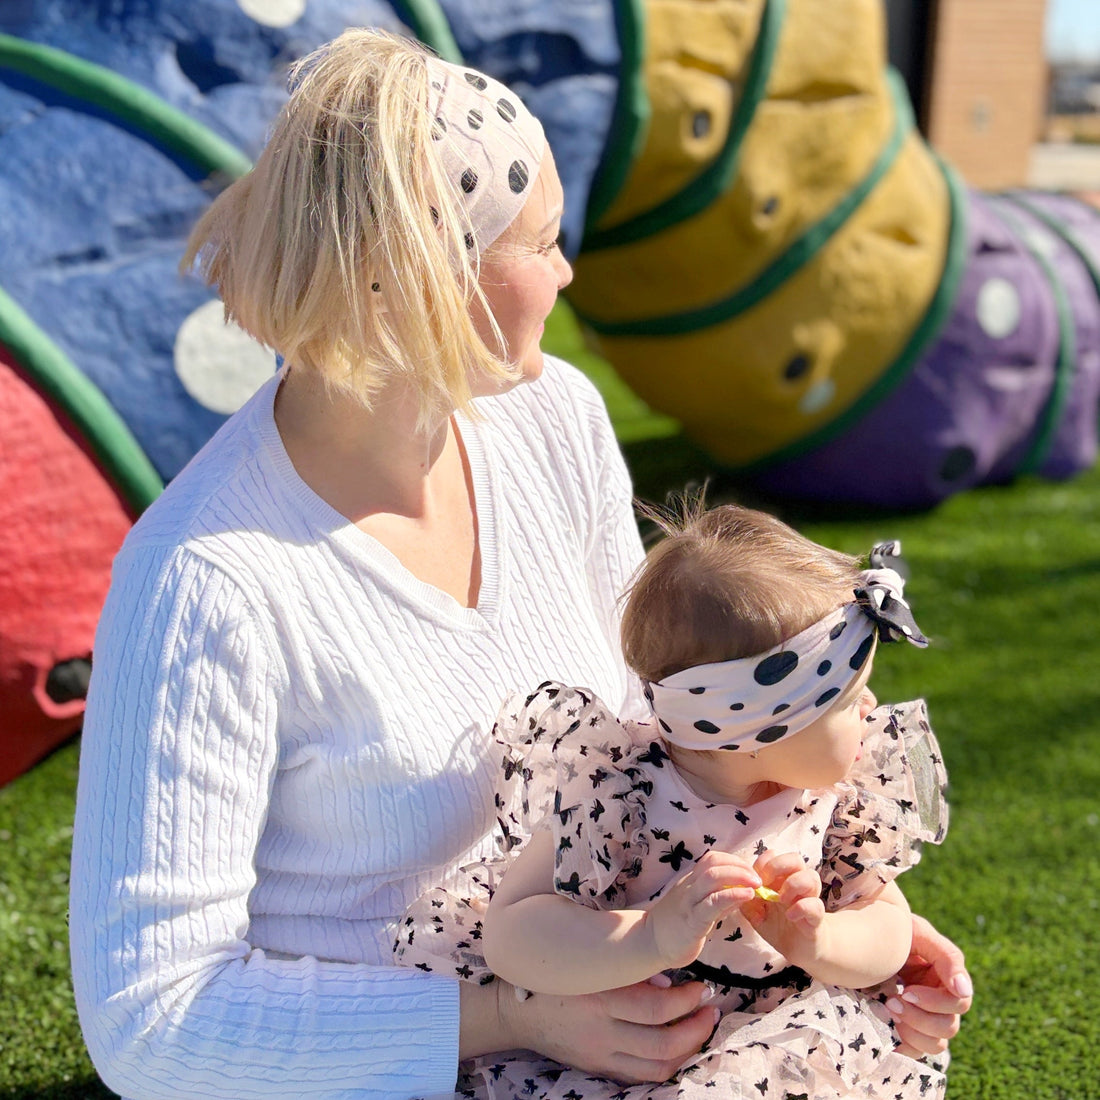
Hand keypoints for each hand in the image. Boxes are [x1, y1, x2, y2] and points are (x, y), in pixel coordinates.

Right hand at [503, 975, 719, 1083]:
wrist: (517, 1011)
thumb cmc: (556, 976)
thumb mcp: (589, 964)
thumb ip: (627, 971)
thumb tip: (667, 982)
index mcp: (599, 1000)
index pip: (656, 1009)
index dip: (687, 1001)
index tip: (701, 987)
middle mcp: (601, 1033)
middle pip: (662, 1044)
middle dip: (695, 1030)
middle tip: (710, 1011)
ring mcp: (599, 1055)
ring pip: (656, 1067)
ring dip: (686, 1050)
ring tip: (700, 1030)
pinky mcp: (597, 1068)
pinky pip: (639, 1076)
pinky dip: (664, 1064)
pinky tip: (677, 1048)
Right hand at [644, 850, 759, 969]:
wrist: (650, 944)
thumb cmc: (677, 927)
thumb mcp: (700, 908)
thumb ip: (721, 900)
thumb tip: (744, 892)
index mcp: (691, 881)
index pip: (713, 859)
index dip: (735, 860)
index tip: (751, 872)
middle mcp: (689, 886)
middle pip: (714, 862)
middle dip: (740, 865)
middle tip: (759, 878)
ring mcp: (689, 902)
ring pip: (712, 877)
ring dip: (738, 875)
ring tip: (756, 884)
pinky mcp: (692, 921)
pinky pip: (712, 903)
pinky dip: (732, 895)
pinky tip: (747, 896)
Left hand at [739, 849, 826, 967]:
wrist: (799, 950)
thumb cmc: (778, 926)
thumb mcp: (756, 913)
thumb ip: (746, 899)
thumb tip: (737, 887)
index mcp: (781, 879)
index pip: (775, 856)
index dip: (764, 862)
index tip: (753, 877)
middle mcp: (798, 884)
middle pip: (795, 858)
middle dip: (778, 865)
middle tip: (765, 882)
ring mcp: (810, 898)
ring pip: (811, 876)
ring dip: (793, 884)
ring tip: (780, 899)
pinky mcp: (817, 916)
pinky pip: (816, 904)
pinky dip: (802, 907)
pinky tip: (790, 916)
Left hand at [885, 913, 972, 1057]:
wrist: (854, 939)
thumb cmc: (887, 931)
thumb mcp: (917, 932)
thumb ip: (946, 956)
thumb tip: (964, 990)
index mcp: (944, 978)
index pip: (959, 1002)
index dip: (936, 1002)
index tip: (907, 992)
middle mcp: (938, 1000)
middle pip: (949, 1026)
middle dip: (920, 1017)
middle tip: (892, 1002)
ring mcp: (923, 1017)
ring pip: (937, 1043)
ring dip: (913, 1032)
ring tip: (888, 1011)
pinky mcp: (905, 1030)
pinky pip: (916, 1052)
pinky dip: (905, 1046)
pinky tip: (888, 1029)